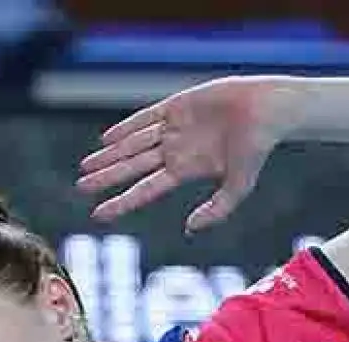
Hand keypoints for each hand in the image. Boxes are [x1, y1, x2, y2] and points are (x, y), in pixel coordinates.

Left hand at [77, 76, 300, 232]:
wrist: (268, 109)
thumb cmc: (257, 148)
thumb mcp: (239, 186)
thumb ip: (217, 210)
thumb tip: (189, 229)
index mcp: (185, 170)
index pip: (145, 190)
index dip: (121, 202)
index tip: (98, 214)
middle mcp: (175, 150)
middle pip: (132, 168)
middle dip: (107, 178)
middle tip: (80, 188)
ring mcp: (174, 128)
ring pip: (133, 144)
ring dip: (110, 156)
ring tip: (85, 167)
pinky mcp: (177, 105)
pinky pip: (146, 118)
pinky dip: (127, 128)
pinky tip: (107, 140)